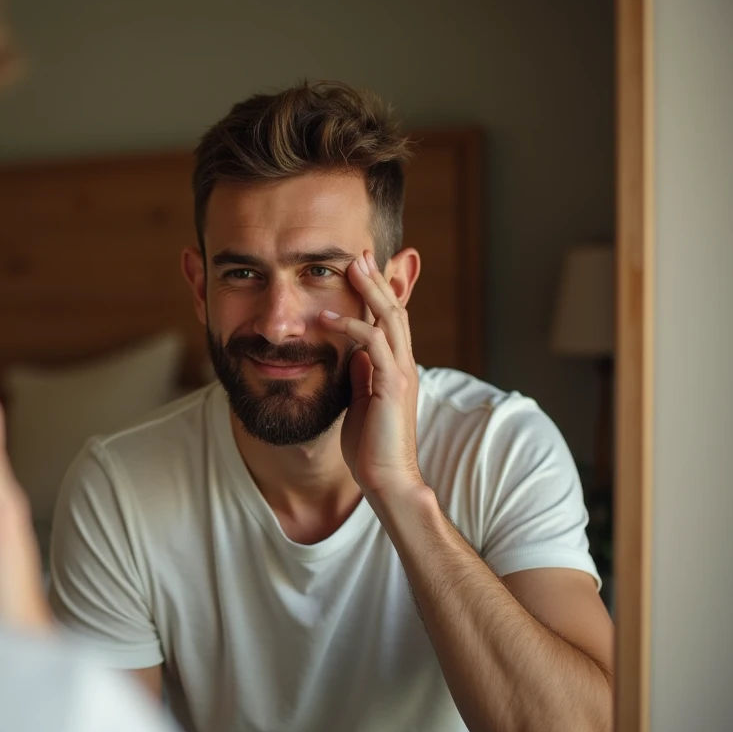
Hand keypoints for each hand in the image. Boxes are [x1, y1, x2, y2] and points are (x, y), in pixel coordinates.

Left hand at [319, 253, 425, 500]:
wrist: (387, 479)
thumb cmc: (371, 447)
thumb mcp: (361, 403)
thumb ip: (361, 377)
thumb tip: (352, 356)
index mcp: (397, 368)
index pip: (390, 320)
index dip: (377, 293)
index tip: (359, 268)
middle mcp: (404, 364)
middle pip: (394, 308)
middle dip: (376, 279)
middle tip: (358, 252)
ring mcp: (401, 372)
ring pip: (390, 317)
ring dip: (369, 289)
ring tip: (350, 265)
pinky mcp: (392, 385)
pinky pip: (374, 344)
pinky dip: (352, 325)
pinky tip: (328, 316)